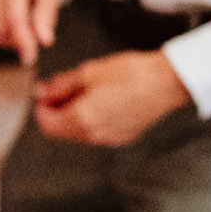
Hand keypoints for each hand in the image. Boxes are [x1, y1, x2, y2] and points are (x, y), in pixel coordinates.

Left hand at [33, 51, 188, 146]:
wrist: (167, 83)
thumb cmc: (133, 74)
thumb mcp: (89, 72)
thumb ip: (61, 85)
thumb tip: (43, 92)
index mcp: (82, 119)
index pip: (47, 124)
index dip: (43, 108)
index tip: (45, 94)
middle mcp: (94, 135)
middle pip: (62, 131)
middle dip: (57, 112)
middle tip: (63, 90)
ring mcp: (110, 139)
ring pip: (79, 133)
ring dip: (73, 116)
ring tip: (85, 92)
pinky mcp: (123, 138)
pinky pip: (97, 133)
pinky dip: (91, 120)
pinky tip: (102, 101)